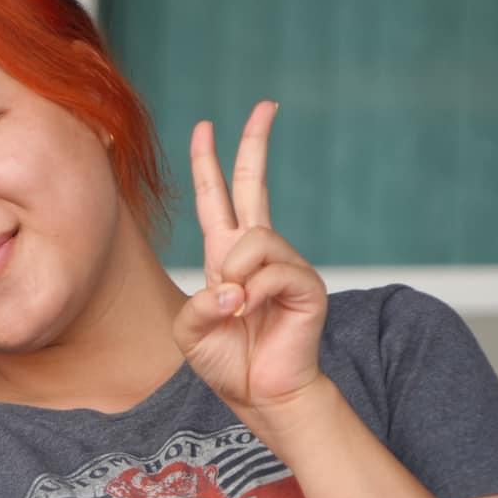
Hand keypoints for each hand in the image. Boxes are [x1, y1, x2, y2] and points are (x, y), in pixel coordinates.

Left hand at [172, 103, 328, 427]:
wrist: (261, 394)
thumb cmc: (227, 362)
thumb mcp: (191, 331)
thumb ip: (199, 304)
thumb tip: (235, 287)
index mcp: (227, 256)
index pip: (217, 199)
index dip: (208, 163)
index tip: (204, 127)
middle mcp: (258, 252)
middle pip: (253, 184)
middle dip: (255, 143)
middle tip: (266, 103)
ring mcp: (285, 264)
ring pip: (254, 240)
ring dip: (235, 276)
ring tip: (237, 311)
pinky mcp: (307, 284)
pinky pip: (272, 271)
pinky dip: (254, 294)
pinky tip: (253, 314)